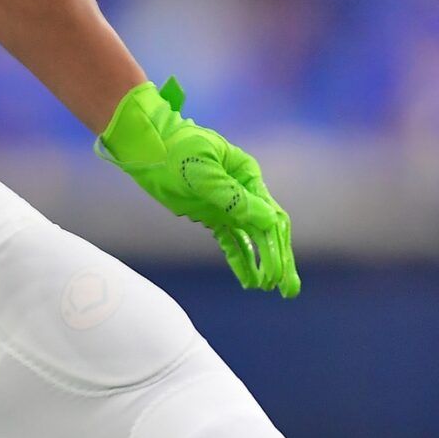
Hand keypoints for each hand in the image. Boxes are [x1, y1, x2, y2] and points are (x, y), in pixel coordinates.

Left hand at [97, 77, 300, 296]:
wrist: (150, 147)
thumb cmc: (177, 151)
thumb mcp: (202, 172)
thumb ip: (232, 197)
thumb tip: (268, 220)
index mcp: (248, 176)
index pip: (270, 217)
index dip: (276, 247)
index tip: (277, 273)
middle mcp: (244, 191)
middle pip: (268, 230)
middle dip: (279, 260)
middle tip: (289, 290)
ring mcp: (227, 204)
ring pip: (252, 239)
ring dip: (263, 263)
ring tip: (271, 289)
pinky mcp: (212, 214)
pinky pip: (232, 240)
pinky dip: (241, 259)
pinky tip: (249, 281)